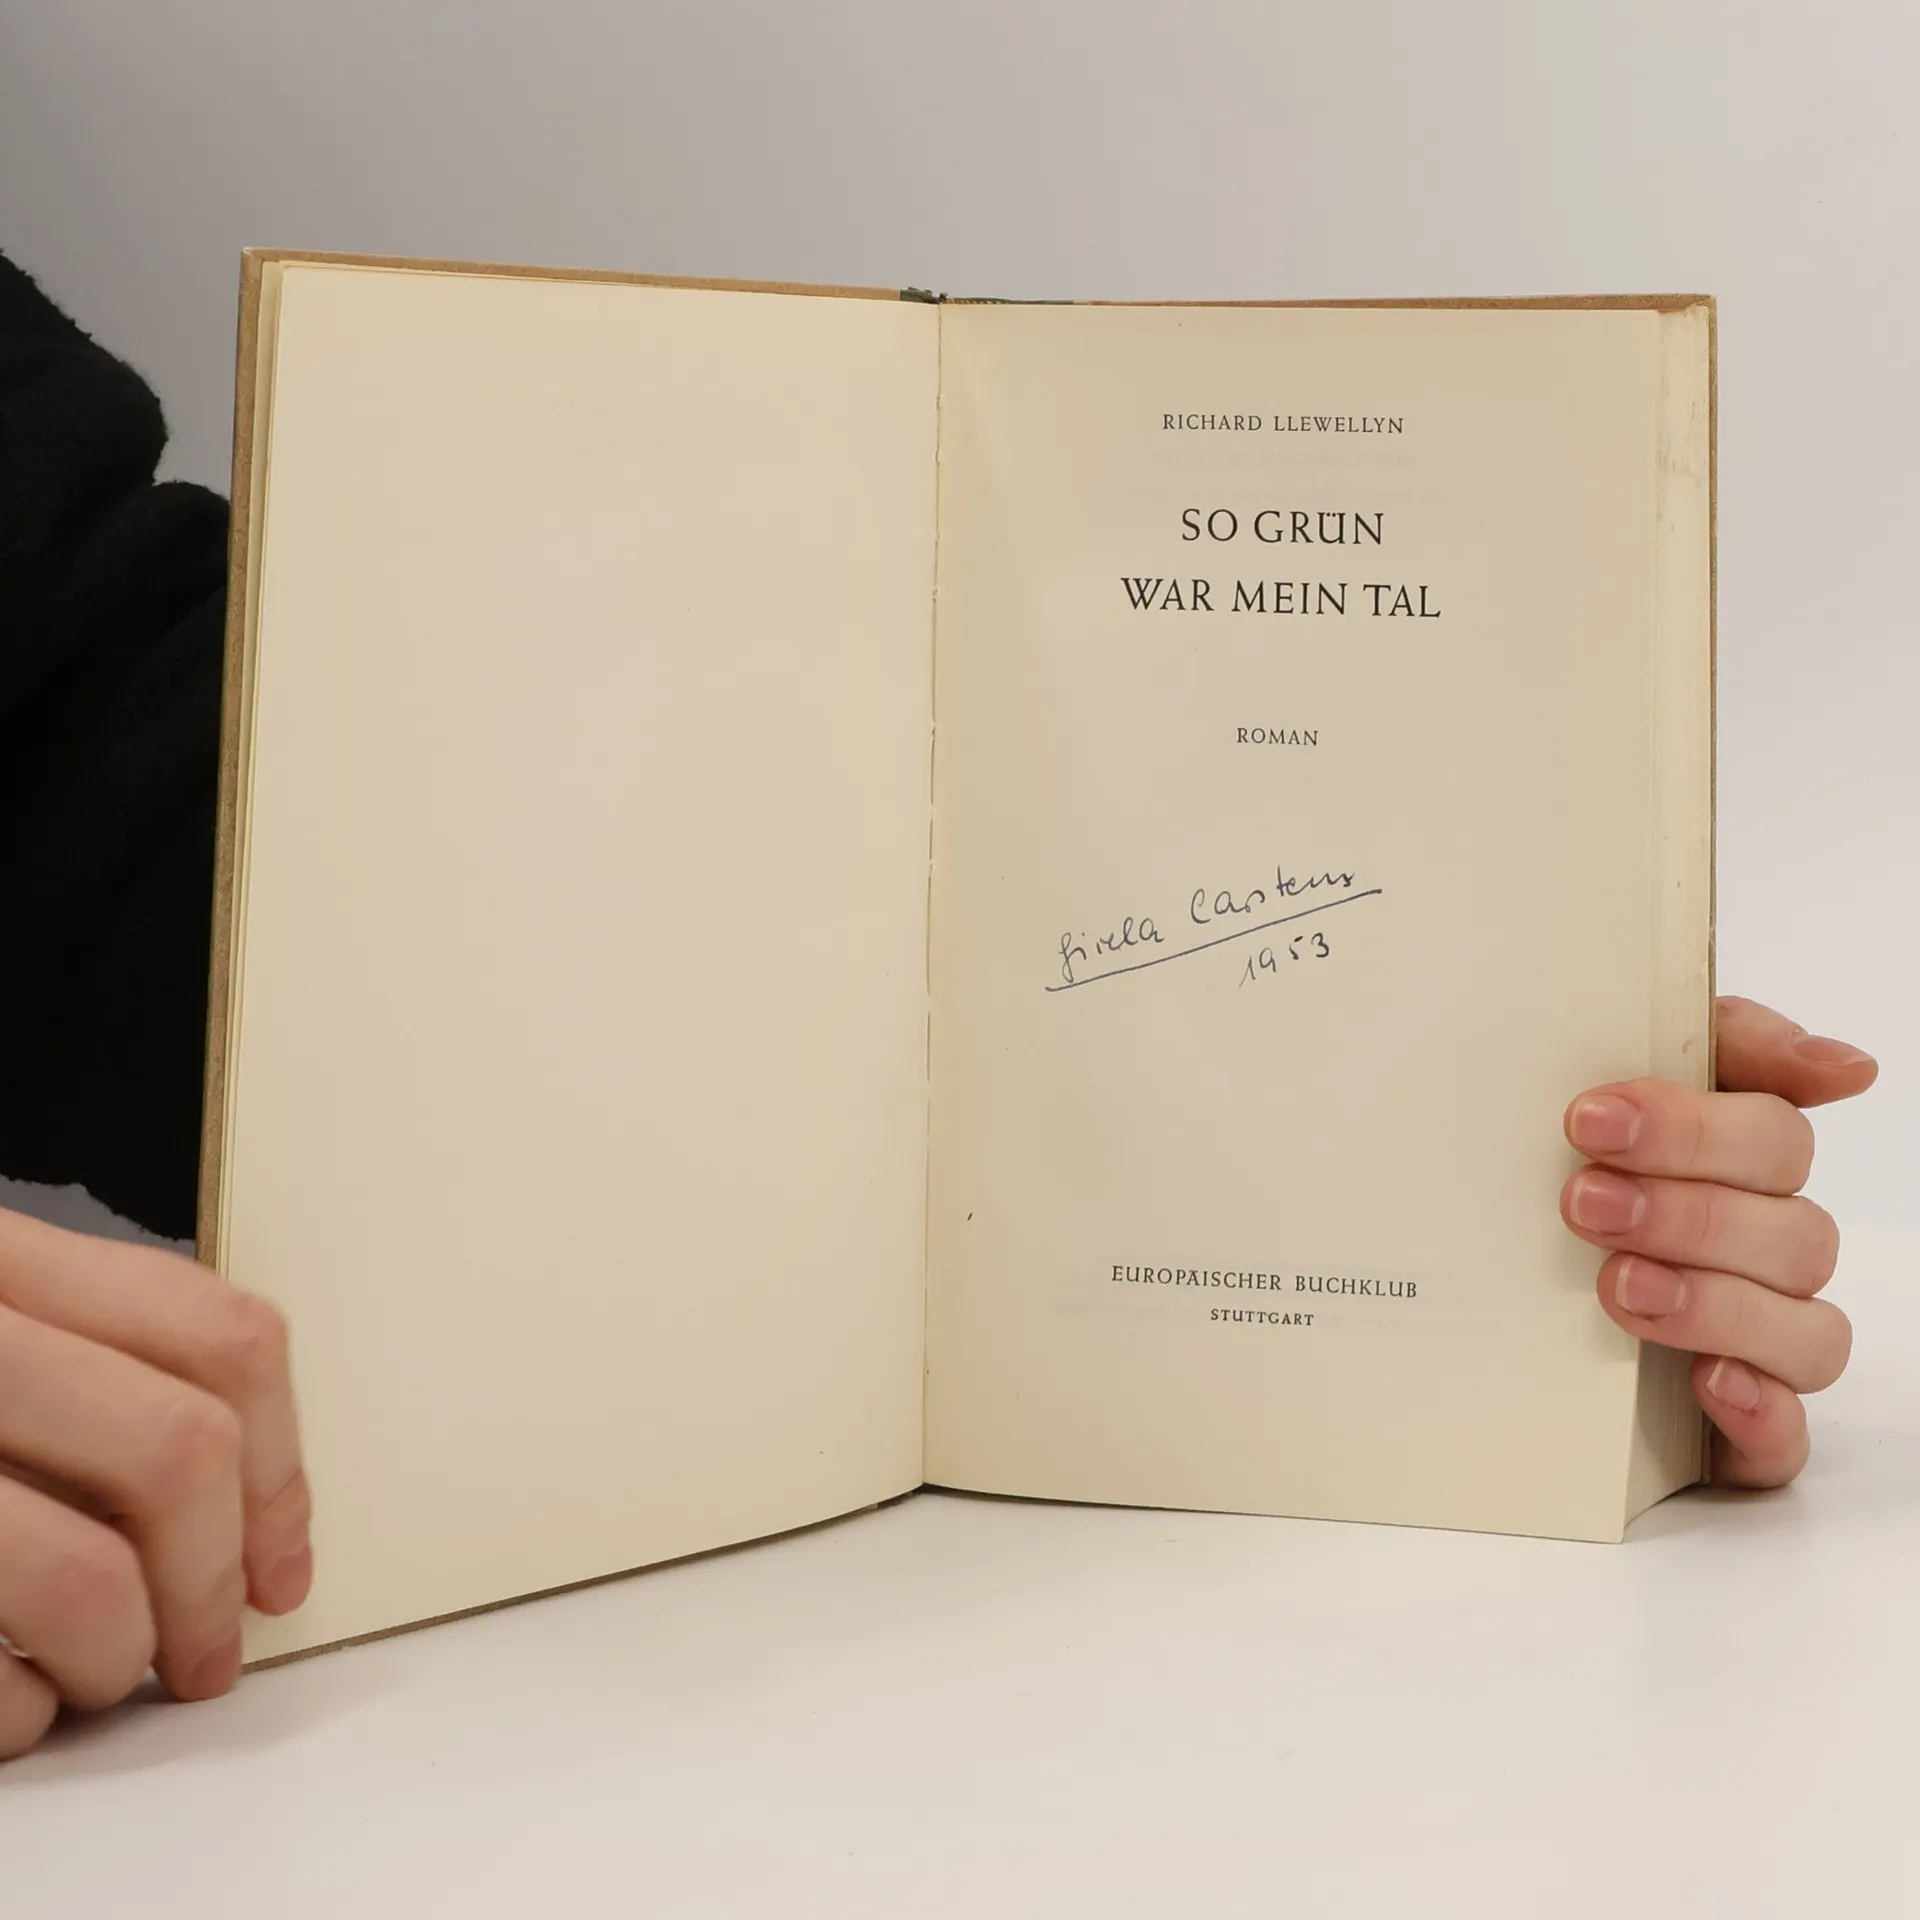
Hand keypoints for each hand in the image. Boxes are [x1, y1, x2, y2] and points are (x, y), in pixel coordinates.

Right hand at [0, 1208, 310, 1759]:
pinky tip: (12, 1697)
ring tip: (93, 1674)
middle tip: (209, 1652)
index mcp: (5, 1264)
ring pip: (86, 1580)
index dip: (282, 1460)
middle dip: (214, 1580)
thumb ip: (86, 1366)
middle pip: (180, 1453)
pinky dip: (16, 1713)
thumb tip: (239, 1491)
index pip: (219, 1332)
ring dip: (119, 1656)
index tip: (286, 1559)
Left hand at [1560, 996, 1877, 1489]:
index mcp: (1740, 1168)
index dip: (1693, 1128)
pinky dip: (1759, 1411)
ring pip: (1805, 1333)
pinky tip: (1708, 1381)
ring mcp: (1758, 1344)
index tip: (1593, 1119)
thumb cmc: (1562, 1172)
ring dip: (1715, 1304)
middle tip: (1583, 1202)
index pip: (1774, 1137)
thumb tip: (1848, 1067)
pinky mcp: (1737, 1431)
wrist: (1468, 1298)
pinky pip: (1785, 1439)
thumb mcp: (1598, 1087)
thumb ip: (1714, 1043)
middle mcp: (1763, 1253)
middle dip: (1685, 1214)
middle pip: (1789, 1232)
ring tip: (1617, 1287)